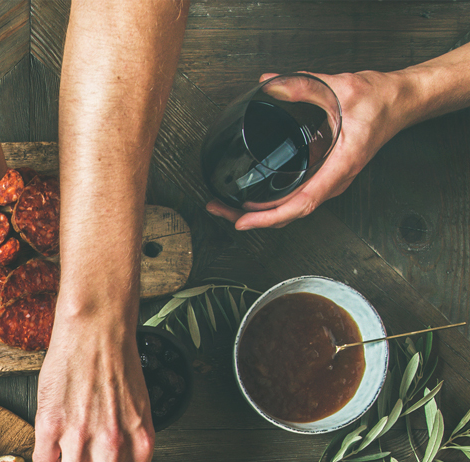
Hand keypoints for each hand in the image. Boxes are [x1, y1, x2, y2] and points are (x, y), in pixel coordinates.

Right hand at [33, 323, 153, 461]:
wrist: (96, 332)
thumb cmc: (117, 368)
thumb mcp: (138, 414)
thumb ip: (129, 450)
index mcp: (140, 444)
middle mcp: (113, 445)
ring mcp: (80, 436)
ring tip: (62, 461)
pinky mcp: (50, 425)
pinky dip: (44, 458)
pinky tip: (51, 438)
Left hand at [206, 70, 405, 229]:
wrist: (402, 102)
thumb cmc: (380, 100)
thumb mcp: (342, 87)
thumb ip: (305, 85)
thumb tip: (270, 83)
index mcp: (341, 165)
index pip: (303, 202)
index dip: (270, 216)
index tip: (243, 220)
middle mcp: (335, 179)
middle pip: (290, 213)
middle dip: (252, 218)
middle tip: (217, 209)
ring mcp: (330, 181)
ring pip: (292, 209)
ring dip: (258, 214)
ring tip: (225, 207)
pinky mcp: (325, 176)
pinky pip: (296, 198)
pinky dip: (271, 204)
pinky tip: (250, 198)